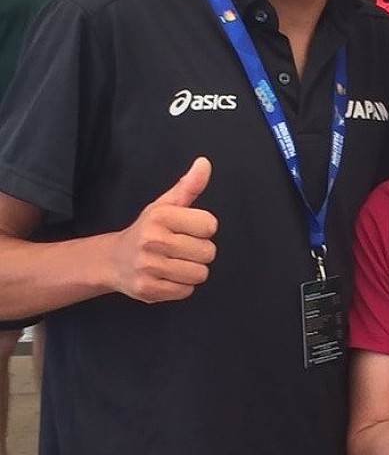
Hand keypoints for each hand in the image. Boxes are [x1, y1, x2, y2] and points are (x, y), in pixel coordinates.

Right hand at [111, 157, 217, 301]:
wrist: (113, 261)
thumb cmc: (147, 230)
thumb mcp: (166, 205)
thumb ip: (189, 186)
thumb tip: (204, 163)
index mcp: (161, 216)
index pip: (210, 225)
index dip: (203, 229)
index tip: (187, 229)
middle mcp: (153, 241)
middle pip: (208, 252)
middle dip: (199, 251)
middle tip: (180, 249)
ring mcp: (149, 267)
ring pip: (200, 274)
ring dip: (192, 270)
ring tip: (174, 263)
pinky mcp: (148, 290)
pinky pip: (186, 291)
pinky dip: (181, 286)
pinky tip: (167, 277)